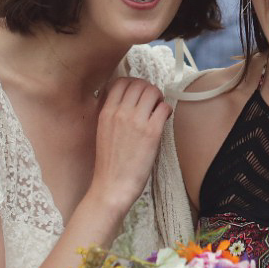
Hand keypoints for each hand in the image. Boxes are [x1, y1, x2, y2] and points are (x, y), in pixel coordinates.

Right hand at [90, 78, 170, 210]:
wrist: (112, 186)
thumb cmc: (109, 163)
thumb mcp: (102, 131)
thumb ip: (111, 113)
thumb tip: (124, 99)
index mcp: (106, 112)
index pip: (121, 81)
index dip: (133, 84)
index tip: (138, 93)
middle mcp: (120, 112)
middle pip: (139, 83)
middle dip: (148, 89)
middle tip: (152, 101)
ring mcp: (136, 121)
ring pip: (152, 91)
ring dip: (158, 97)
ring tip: (158, 109)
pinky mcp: (152, 132)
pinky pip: (164, 108)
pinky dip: (166, 110)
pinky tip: (164, 119)